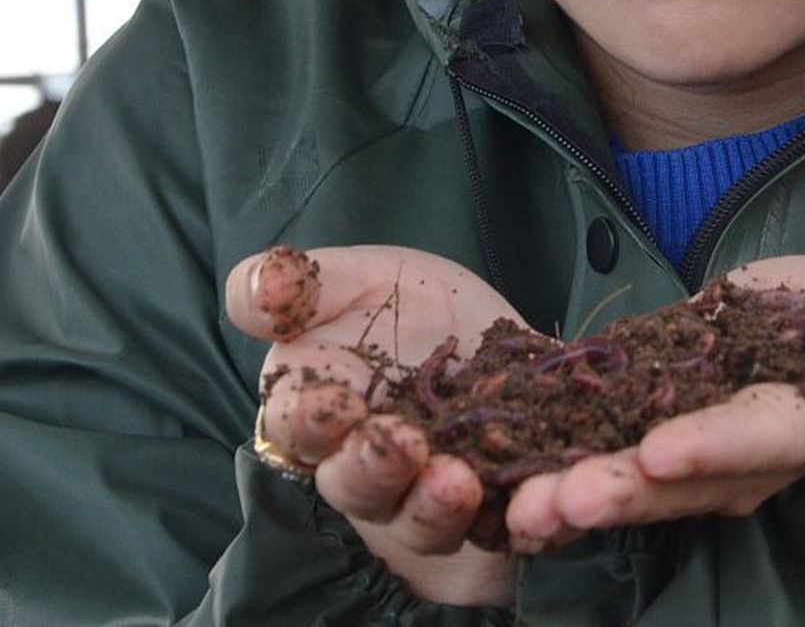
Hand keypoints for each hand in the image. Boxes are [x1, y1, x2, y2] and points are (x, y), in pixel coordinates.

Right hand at [224, 244, 517, 606]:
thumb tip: (262, 286)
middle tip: (402, 445)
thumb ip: (296, 286)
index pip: (297, 429)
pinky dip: (526, 520)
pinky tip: (543, 505)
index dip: (311, 421)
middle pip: (358, 488)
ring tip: (459, 482)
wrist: (484, 332)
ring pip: (424, 523)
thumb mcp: (354, 279)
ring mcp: (430, 499)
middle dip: (376, 471)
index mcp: (320, 416)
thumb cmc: (400, 305)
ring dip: (439, 509)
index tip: (334, 404)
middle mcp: (369, 471)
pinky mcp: (496, 511)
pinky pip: (509, 526)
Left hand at [502, 256, 804, 551]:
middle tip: (565, 497)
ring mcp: (691, 468)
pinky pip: (599, 471)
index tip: (660, 448)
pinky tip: (506, 502)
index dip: (714, 446)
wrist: (795, 320)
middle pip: (685, 484)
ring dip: (578, 499)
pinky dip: (555, 488)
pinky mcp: (644, 451)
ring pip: (634, 489)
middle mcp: (747, 467)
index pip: (764, 440)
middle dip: (624, 491)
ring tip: (526, 506)